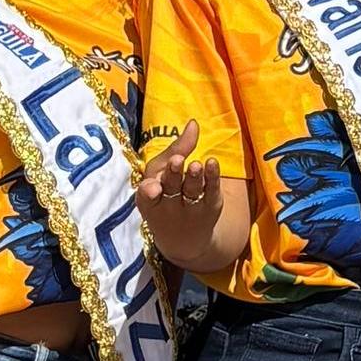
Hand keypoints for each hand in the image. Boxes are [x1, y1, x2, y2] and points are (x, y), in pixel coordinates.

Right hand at [135, 121, 224, 259]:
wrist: (184, 237)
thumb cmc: (167, 194)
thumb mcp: (163, 172)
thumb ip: (178, 148)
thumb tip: (193, 123)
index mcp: (149, 198)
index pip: (147, 194)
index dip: (149, 191)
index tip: (153, 187)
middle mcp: (168, 204)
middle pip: (171, 188)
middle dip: (173, 174)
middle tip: (177, 161)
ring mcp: (191, 208)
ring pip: (192, 190)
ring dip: (195, 176)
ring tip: (197, 164)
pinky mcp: (210, 207)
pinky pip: (211, 191)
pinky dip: (212, 178)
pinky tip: (212, 163)